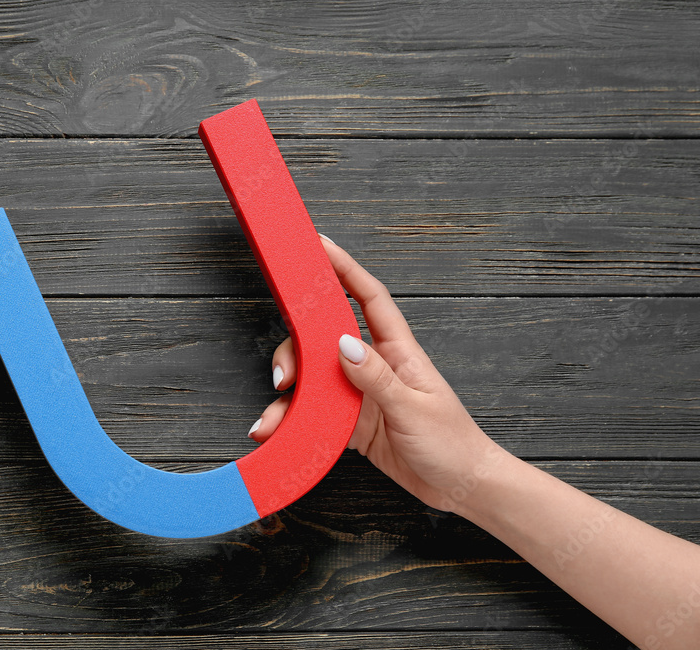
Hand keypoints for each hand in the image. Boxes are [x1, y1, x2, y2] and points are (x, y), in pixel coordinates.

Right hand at [249, 236, 508, 512]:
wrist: (461, 487)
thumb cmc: (452, 443)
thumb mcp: (413, 409)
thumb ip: (376, 378)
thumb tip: (342, 344)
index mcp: (398, 351)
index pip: (369, 298)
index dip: (345, 268)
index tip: (319, 245)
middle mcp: (376, 366)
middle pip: (325, 340)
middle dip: (297, 351)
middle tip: (283, 376)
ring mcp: (361, 394)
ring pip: (314, 380)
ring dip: (289, 395)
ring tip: (272, 418)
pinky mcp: (352, 423)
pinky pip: (315, 414)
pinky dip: (293, 422)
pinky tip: (278, 432)